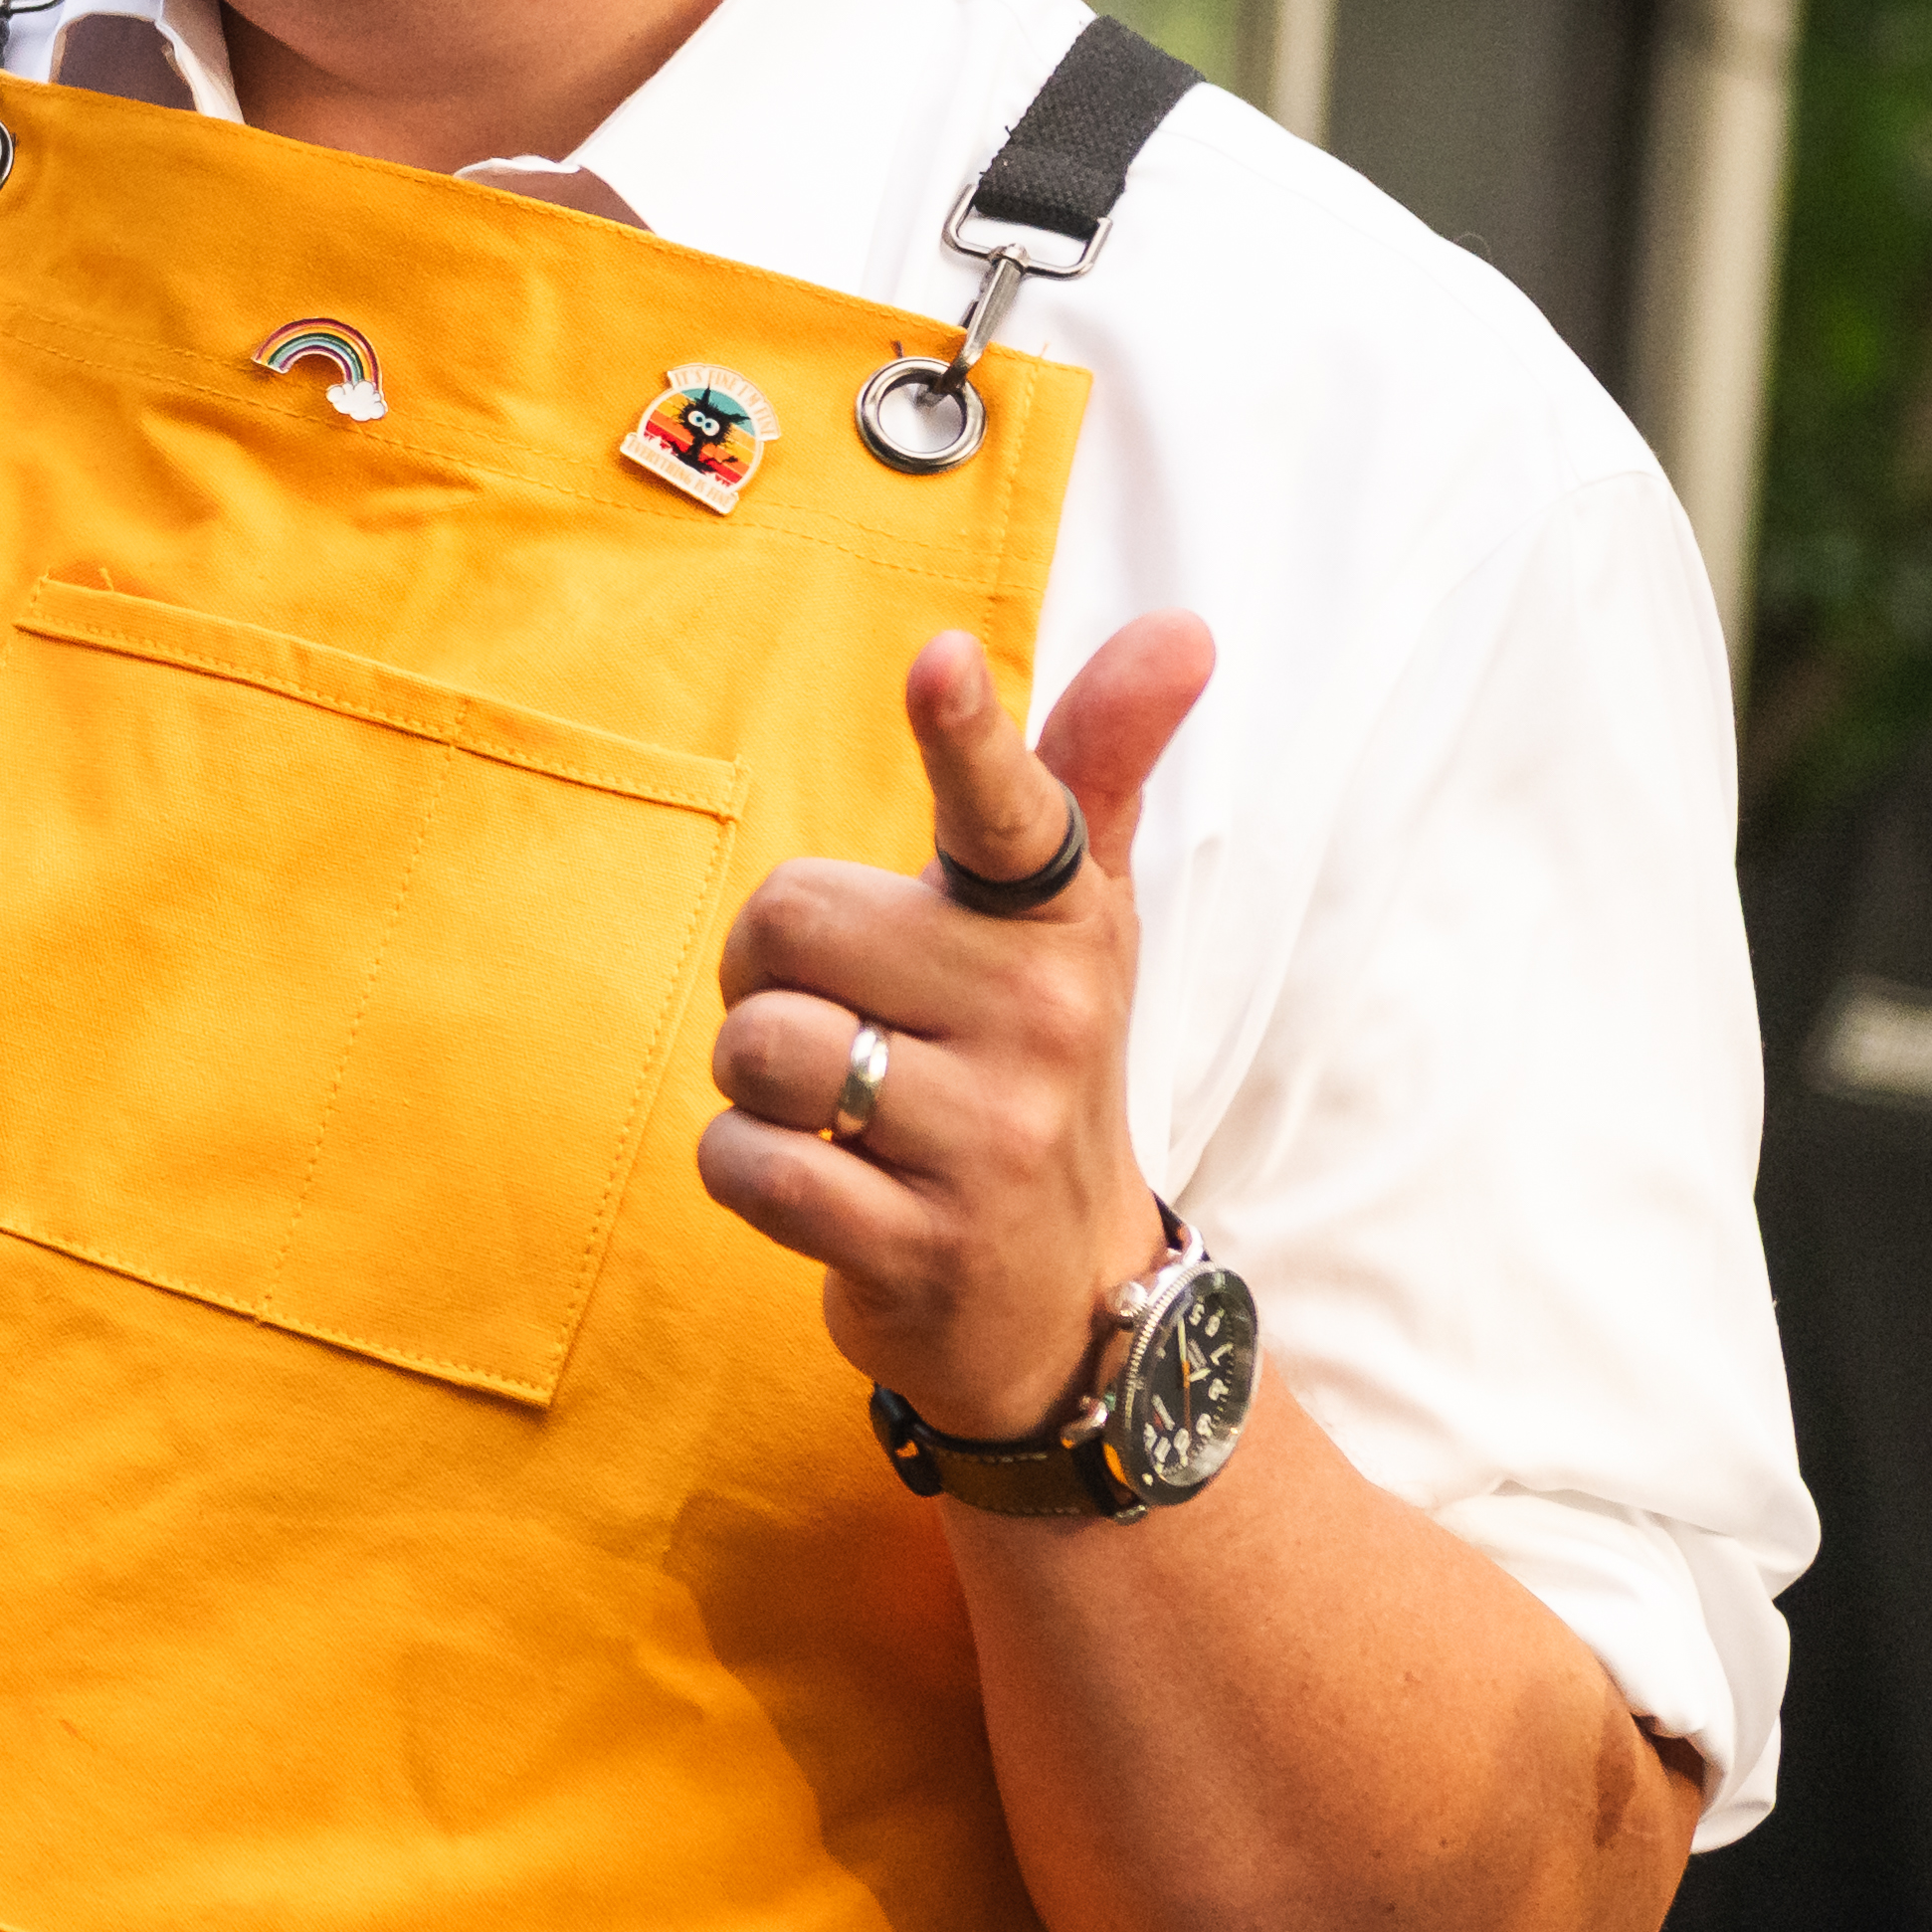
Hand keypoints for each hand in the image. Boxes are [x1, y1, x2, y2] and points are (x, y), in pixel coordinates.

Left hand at [698, 614, 1218, 1436]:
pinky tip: (827, 1188)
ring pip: (758, 1045)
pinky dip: (749, 1172)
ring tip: (843, 1114)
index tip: (939, 661)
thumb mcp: (1072, 922)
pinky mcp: (922, 1244)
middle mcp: (1042, 1017)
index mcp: (1060, 922)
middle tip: (853, 1026)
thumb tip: (1183, 627)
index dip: (967, 733)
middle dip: (775, 976)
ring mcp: (988, 1137)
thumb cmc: (1030, 1068)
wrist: (1066, 1304)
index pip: (1014, 807)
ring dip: (759, 1086)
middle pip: (786, 921)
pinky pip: (748, 1161)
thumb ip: (1096, 769)